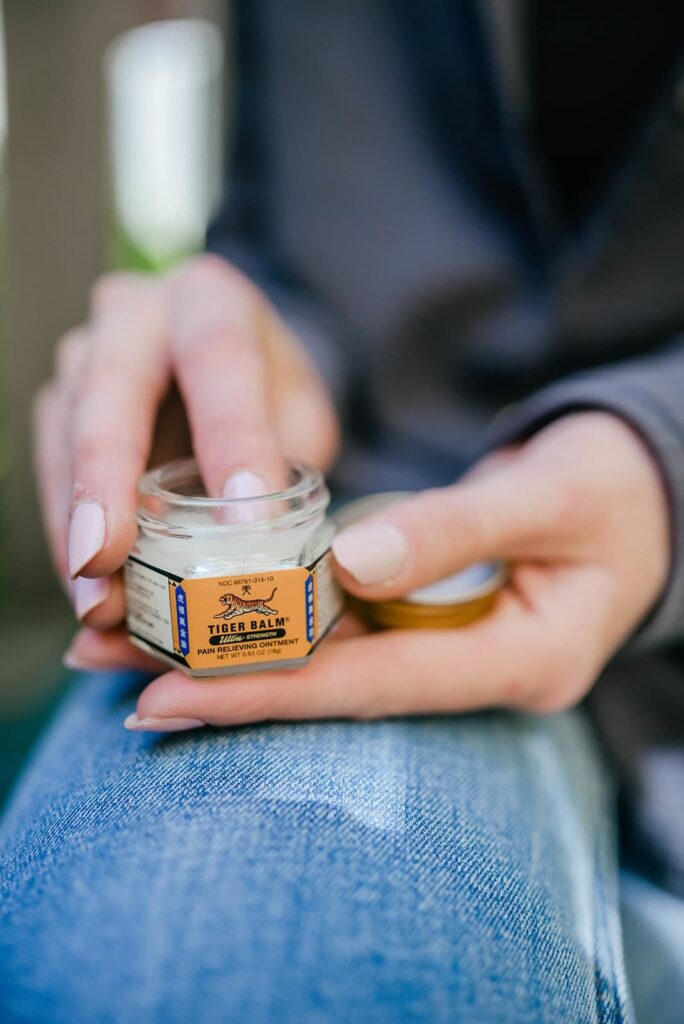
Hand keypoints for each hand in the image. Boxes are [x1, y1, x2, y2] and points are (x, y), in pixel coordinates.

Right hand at [33, 255, 338, 624]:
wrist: (232, 368)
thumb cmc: (270, 395)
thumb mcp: (299, 420)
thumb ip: (286, 475)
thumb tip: (267, 572)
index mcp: (210, 301)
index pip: (220, 357)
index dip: (233, 440)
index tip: (248, 522)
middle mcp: (134, 315)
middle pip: (111, 390)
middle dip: (106, 483)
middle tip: (106, 561)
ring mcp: (84, 356)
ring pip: (65, 434)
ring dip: (77, 529)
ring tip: (99, 607)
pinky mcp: (59, 403)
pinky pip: (50, 471)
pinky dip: (68, 539)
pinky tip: (92, 596)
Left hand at [66, 412, 670, 729]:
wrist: (646, 497)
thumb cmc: (614, 492)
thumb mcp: (551, 497)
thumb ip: (457, 527)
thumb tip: (348, 560)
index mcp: (521, 662)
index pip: (376, 685)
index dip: (271, 691)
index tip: (169, 695)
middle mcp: (475, 673)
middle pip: (335, 689)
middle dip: (225, 685)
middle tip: (112, 679)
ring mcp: (452, 653)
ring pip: (329, 666)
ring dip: (233, 658)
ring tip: (126, 658)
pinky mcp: (431, 625)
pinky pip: (342, 635)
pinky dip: (272, 628)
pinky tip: (205, 623)